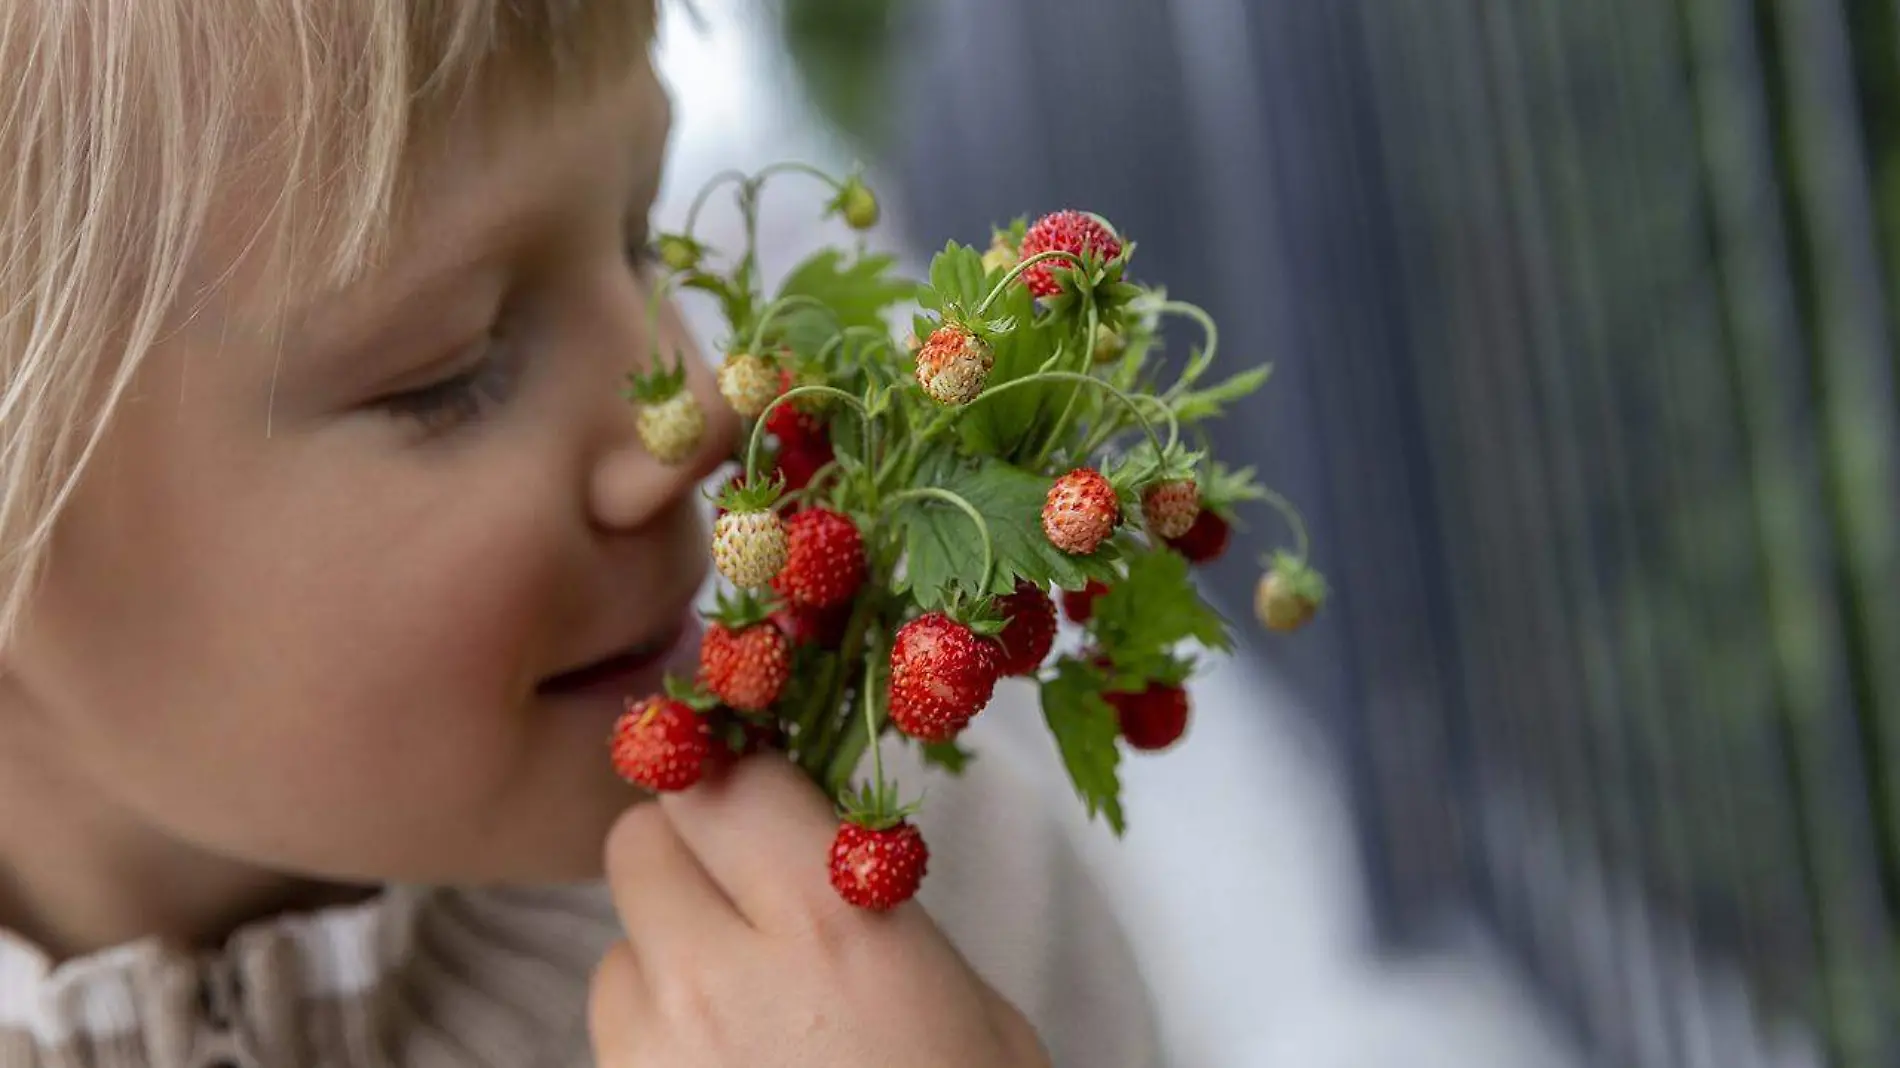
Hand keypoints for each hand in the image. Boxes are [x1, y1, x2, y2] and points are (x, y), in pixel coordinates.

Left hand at [588, 753, 1051, 1067]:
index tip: (767, 805)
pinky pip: (612, 1039)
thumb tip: (810, 857)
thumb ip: (873, 913)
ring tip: (743, 1020)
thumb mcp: (967, 1007)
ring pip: (615, 947)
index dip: (744, 786)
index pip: (726, 778)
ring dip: (662, 959)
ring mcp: (654, 1056)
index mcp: (832, 921)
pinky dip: (653, 1043)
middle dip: (687, 856)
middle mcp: (719, 974)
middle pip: (640, 841)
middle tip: (744, 898)